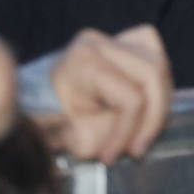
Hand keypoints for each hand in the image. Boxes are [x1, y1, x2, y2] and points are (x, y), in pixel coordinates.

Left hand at [36, 25, 172, 163]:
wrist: (34, 102)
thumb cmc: (51, 121)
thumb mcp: (77, 136)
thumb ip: (111, 135)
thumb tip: (135, 138)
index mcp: (85, 61)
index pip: (131, 96)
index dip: (128, 132)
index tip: (112, 157)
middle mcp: (101, 42)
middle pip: (153, 73)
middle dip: (153, 117)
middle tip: (138, 147)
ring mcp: (111, 37)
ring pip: (160, 63)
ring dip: (159, 102)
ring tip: (142, 131)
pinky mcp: (122, 39)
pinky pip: (154, 52)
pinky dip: (157, 81)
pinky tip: (145, 102)